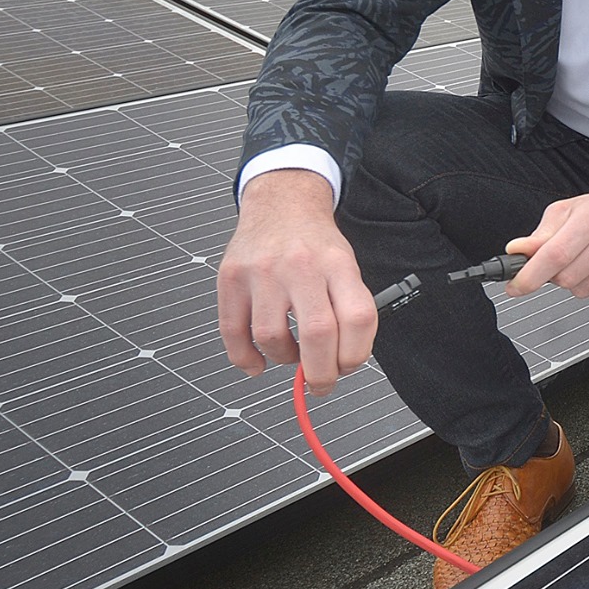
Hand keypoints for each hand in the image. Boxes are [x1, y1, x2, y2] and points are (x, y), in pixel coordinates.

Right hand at [216, 169, 377, 396]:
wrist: (281, 204)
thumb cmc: (315, 243)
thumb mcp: (345, 265)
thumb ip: (347, 308)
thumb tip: (341, 363)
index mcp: (338, 264)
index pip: (358, 318)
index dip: (356, 354)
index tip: (348, 366)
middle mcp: (301, 266)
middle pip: (317, 334)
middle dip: (321, 372)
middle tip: (321, 383)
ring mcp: (262, 272)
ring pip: (272, 337)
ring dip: (284, 360)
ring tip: (291, 355)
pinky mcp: (230, 279)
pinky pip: (232, 331)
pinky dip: (244, 358)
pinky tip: (257, 363)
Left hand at [503, 182, 588, 305]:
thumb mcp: (566, 212)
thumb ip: (539, 235)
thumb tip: (517, 251)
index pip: (555, 254)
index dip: (530, 275)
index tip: (516, 286)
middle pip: (567, 278)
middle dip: (555, 276)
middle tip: (562, 261)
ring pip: (584, 291)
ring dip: (576, 283)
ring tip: (585, 262)